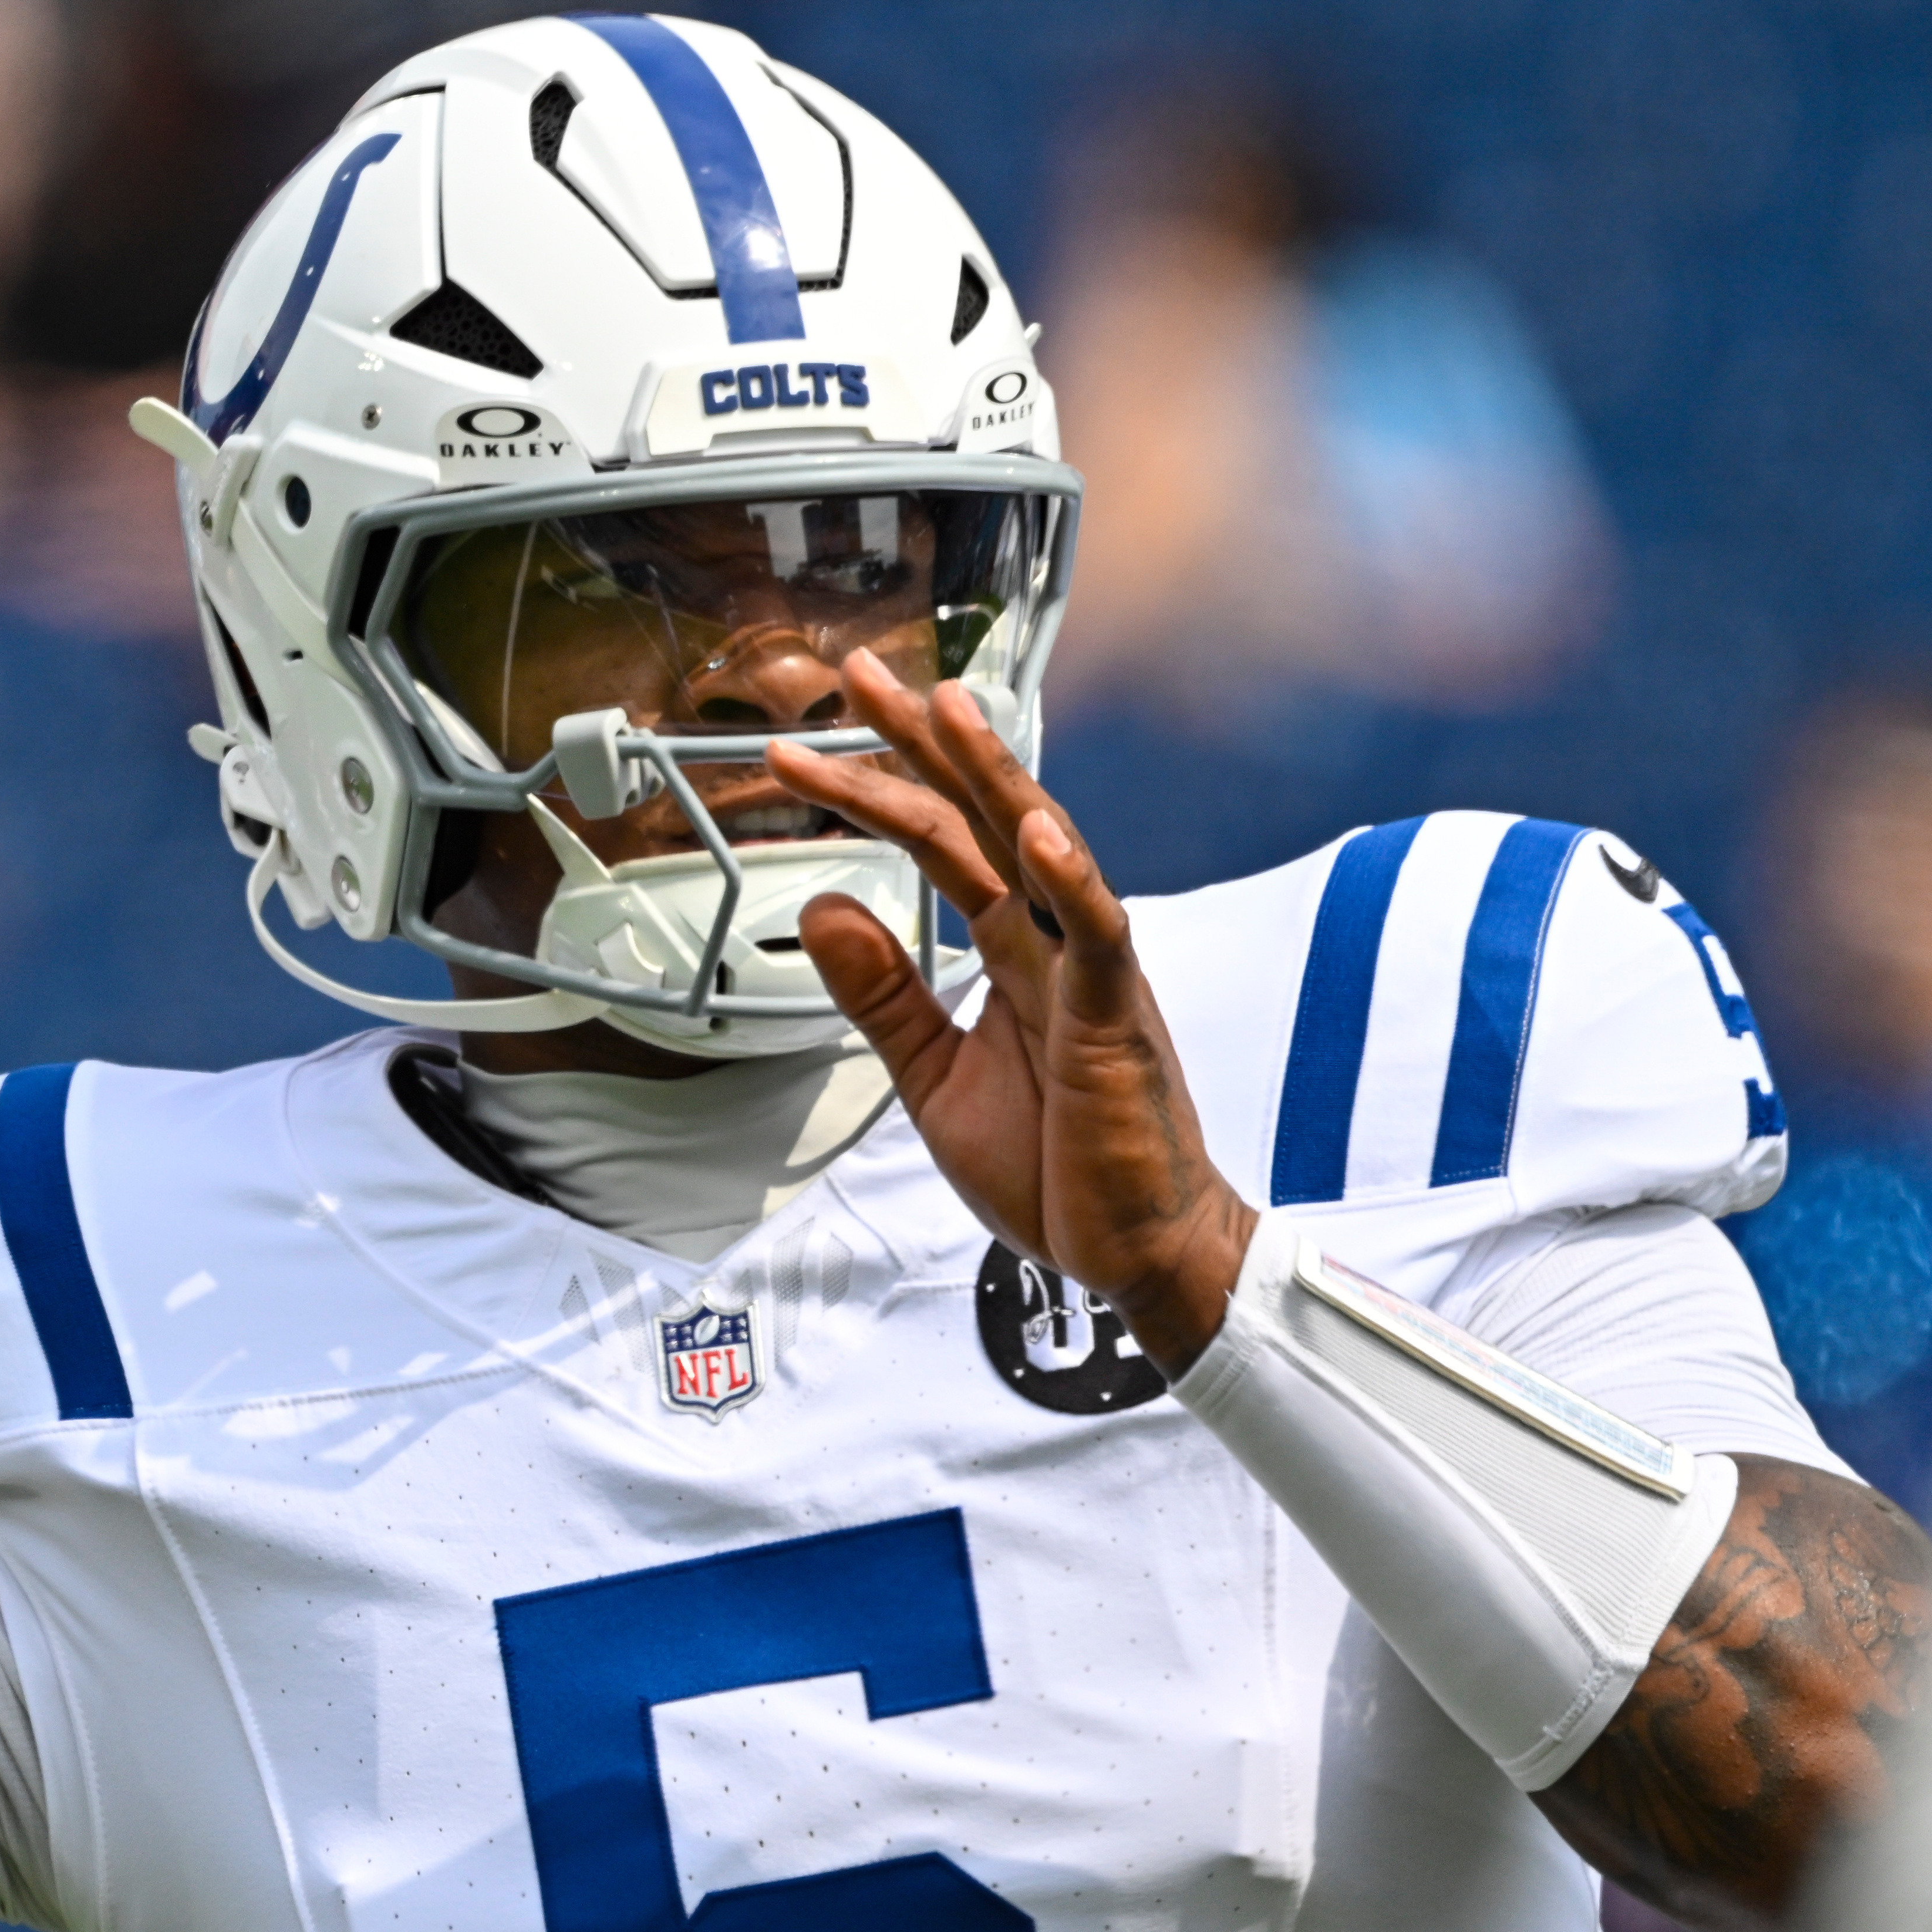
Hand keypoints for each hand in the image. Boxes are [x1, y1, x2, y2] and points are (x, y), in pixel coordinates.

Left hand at [775, 652, 1256, 1366]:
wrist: (1130, 1254)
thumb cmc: (1057, 1168)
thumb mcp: (933, 1074)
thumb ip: (882, 991)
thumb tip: (824, 907)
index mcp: (1010, 951)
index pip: (935, 846)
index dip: (870, 792)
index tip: (801, 753)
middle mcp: (1050, 942)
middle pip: (981, 819)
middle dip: (921, 745)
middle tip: (859, 677)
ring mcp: (1090, 973)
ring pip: (1044, 852)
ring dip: (995, 778)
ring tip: (947, 709)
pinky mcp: (1119, 1021)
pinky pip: (1101, 937)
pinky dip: (1072, 881)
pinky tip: (1037, 833)